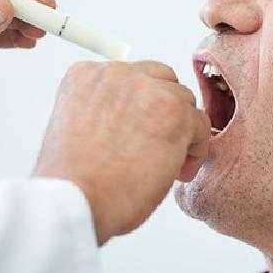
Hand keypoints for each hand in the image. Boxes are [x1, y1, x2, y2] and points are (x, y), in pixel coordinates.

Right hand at [34, 61, 210, 244]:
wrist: (74, 200)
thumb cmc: (71, 179)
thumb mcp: (71, 127)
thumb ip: (101, 111)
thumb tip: (130, 122)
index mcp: (87, 74)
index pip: (130, 77)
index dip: (139, 107)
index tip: (140, 131)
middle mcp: (117, 73)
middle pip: (160, 80)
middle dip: (163, 112)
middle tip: (158, 145)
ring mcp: (147, 90)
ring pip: (183, 101)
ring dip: (181, 131)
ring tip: (168, 164)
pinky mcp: (174, 113)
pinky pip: (200, 124)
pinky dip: (195, 150)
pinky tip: (178, 172)